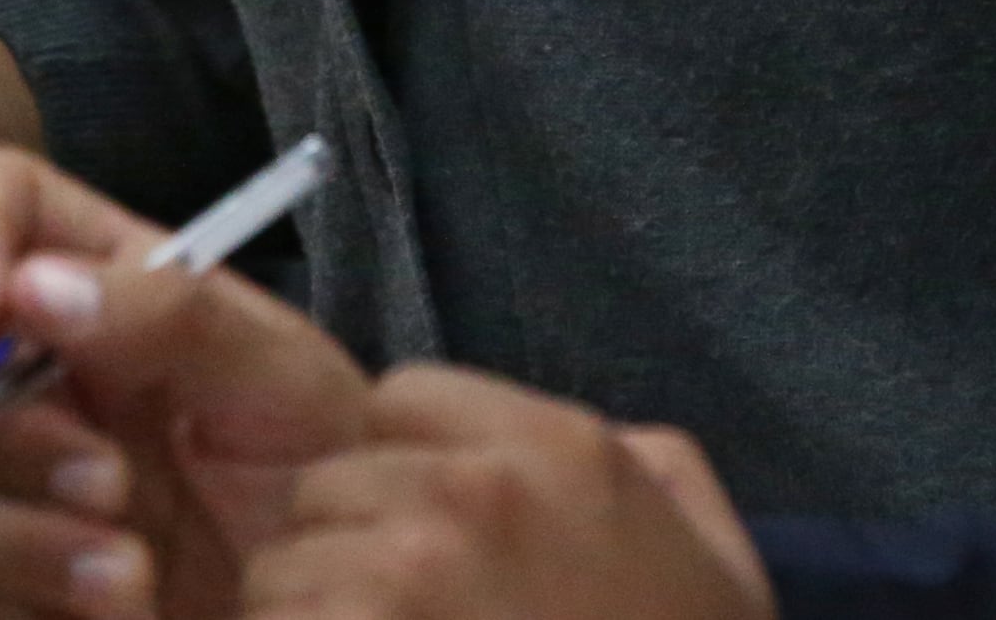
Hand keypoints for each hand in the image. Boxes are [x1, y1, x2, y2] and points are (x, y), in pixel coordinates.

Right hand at [0, 151, 372, 619]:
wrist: (334, 599)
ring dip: (18, 539)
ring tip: (134, 583)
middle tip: (112, 487)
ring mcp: (8, 477)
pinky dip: (16, 609)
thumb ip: (171, 317)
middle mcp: (36, 369)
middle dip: (4, 431)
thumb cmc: (322, 469)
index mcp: (102, 284)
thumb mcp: (281, 378)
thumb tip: (31, 288)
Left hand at [240, 370, 767, 619]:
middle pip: (327, 484)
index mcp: (560, 449)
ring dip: (308, 617)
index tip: (419, 530)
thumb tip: (611, 445)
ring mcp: (408, 579)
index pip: (398, 398)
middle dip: (343, 546)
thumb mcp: (714, 555)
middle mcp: (475, 493)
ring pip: (281, 571)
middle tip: (394, 616)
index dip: (396, 465)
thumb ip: (656, 469)